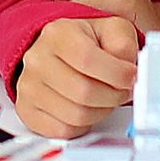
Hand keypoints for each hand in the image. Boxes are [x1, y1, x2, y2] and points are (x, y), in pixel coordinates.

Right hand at [12, 14, 143, 137]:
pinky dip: (82, 125)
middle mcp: (37, 59)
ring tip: (105, 99)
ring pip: (76, 116)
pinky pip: (63, 131)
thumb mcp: (112, 30)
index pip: (88, 59)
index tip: (131, 77)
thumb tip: (128, 73)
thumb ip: (124, 45)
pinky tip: (87, 109)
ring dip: (100, 112)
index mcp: (58, 34)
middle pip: (84, 92)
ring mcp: (28, 87)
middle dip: (113, 97)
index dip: (117, 74)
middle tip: (122, 91)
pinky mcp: (28, 111)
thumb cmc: (88, 43)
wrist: (59, 54)